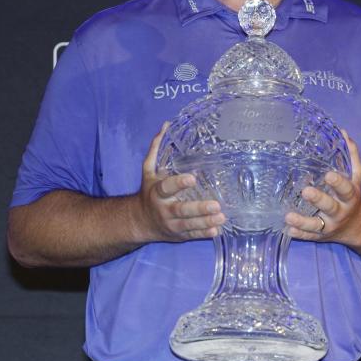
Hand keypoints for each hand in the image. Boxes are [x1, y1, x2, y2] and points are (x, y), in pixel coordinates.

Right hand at [137, 123, 225, 241]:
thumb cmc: (148, 192)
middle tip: (216, 205)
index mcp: (157, 192)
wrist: (139, 221)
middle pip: (181, 210)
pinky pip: (192, 235)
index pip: (167, 187)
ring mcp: (171, 224)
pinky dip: (204, 234)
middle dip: (198, 208)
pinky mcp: (179, 235)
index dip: (178, 183)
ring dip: (206, 222)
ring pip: (189, 225)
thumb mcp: (148, 170)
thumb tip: (166, 125)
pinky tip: (217, 230)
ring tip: (221, 217)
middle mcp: (164, 209)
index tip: (192, 178)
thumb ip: (156, 149)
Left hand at [284, 130, 360, 241]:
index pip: (345, 189)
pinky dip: (298, 234)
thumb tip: (343, 133)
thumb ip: (351, 156)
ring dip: (302, 221)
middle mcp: (340, 212)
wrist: (357, 225)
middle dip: (318, 199)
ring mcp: (329, 225)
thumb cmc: (351, 195)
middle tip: (306, 191)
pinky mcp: (320, 236)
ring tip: (288, 216)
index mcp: (349, 197)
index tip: (328, 175)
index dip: (338, 183)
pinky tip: (287, 230)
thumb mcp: (356, 177)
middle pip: (330, 207)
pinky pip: (309, 237)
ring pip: (316, 225)